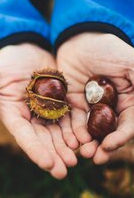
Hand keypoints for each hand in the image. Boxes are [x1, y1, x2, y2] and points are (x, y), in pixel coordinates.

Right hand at [0, 44, 76, 178]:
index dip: (35, 150)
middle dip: (53, 155)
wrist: (25, 48)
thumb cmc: (4, 62)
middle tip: (64, 171)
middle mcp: (30, 117)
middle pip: (42, 139)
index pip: (23, 135)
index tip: (48, 164)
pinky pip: (69, 118)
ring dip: (66, 147)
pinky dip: (76, 130)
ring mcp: (46, 111)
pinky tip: (84, 140)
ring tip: (76, 159)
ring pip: (57, 133)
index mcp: (13, 114)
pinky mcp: (60, 103)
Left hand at [57, 32, 133, 163]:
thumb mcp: (130, 63)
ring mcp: (92, 107)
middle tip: (94, 158)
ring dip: (88, 144)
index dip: (121, 137)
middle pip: (110, 132)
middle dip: (103, 146)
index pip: (129, 124)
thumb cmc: (107, 48)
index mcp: (130, 100)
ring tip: (80, 153)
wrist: (78, 40)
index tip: (109, 146)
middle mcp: (112, 108)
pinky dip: (73, 133)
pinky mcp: (73, 105)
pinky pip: (73, 122)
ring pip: (91, 131)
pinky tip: (70, 141)